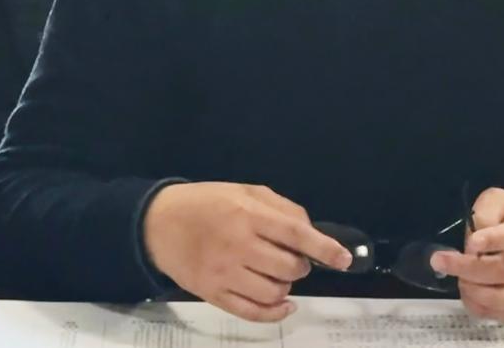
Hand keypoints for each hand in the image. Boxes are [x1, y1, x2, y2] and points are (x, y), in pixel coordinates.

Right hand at [141, 182, 351, 322]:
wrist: (159, 224)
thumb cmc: (207, 203)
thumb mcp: (245, 191)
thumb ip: (280, 208)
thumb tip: (309, 231)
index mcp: (248, 215)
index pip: (295, 233)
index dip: (324, 247)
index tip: (344, 259)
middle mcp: (238, 246)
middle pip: (289, 267)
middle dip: (300, 265)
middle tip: (292, 257)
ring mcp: (225, 273)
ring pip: (274, 292)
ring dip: (286, 285)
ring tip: (277, 273)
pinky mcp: (213, 294)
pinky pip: (252, 312)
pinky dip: (275, 312)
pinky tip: (283, 304)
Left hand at [429, 187, 503, 322]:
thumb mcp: (501, 201)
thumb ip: (486, 213)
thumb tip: (475, 244)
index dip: (496, 239)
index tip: (472, 243)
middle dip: (469, 267)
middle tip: (440, 261)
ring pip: (502, 297)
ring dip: (471, 288)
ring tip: (456, 276)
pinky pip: (500, 314)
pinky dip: (478, 305)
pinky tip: (467, 291)